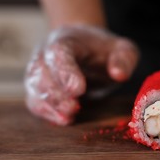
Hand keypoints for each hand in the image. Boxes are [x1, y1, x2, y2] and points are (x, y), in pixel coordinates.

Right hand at [24, 25, 138, 124]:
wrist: (87, 49)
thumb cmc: (105, 51)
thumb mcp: (123, 49)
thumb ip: (124, 58)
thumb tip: (119, 74)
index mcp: (67, 39)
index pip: (58, 52)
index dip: (66, 72)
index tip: (78, 90)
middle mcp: (46, 53)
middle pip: (42, 72)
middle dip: (57, 93)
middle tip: (74, 108)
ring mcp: (38, 71)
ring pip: (34, 88)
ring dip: (50, 105)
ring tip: (68, 117)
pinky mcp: (38, 88)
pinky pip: (34, 101)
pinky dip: (46, 112)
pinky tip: (62, 120)